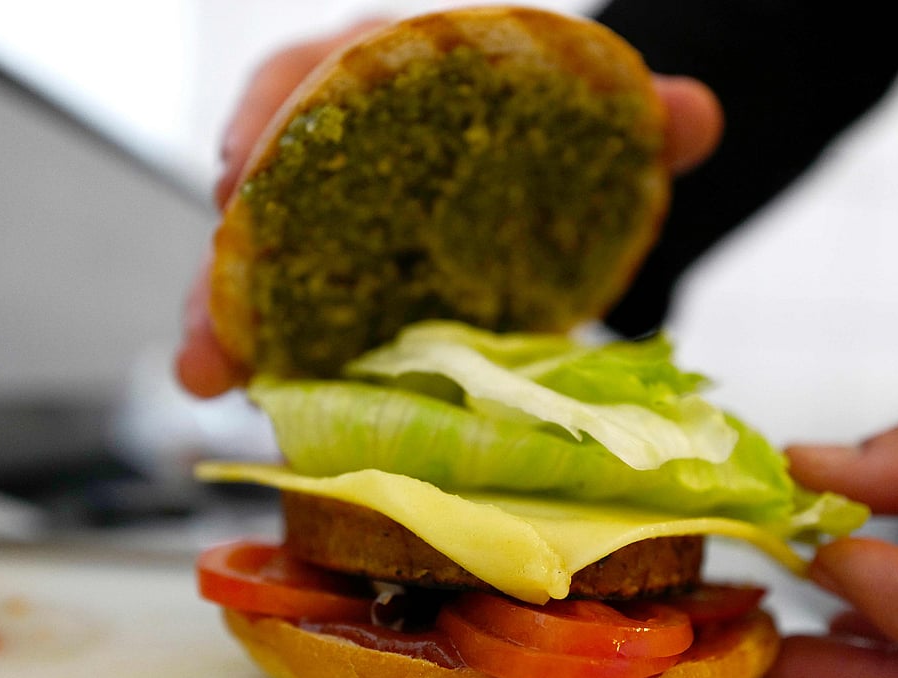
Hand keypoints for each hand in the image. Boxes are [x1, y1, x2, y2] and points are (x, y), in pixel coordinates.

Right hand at [174, 21, 723, 397]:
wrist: (537, 163)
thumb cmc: (544, 122)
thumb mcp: (592, 116)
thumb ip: (640, 114)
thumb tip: (693, 115)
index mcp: (383, 67)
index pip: (308, 72)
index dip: (271, 118)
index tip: (243, 167)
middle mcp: (334, 136)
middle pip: (256, 181)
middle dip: (227, 252)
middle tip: (212, 321)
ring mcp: (323, 212)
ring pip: (250, 256)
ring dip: (218, 316)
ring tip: (204, 378)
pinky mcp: (329, 276)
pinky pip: (278, 307)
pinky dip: (253, 346)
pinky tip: (238, 390)